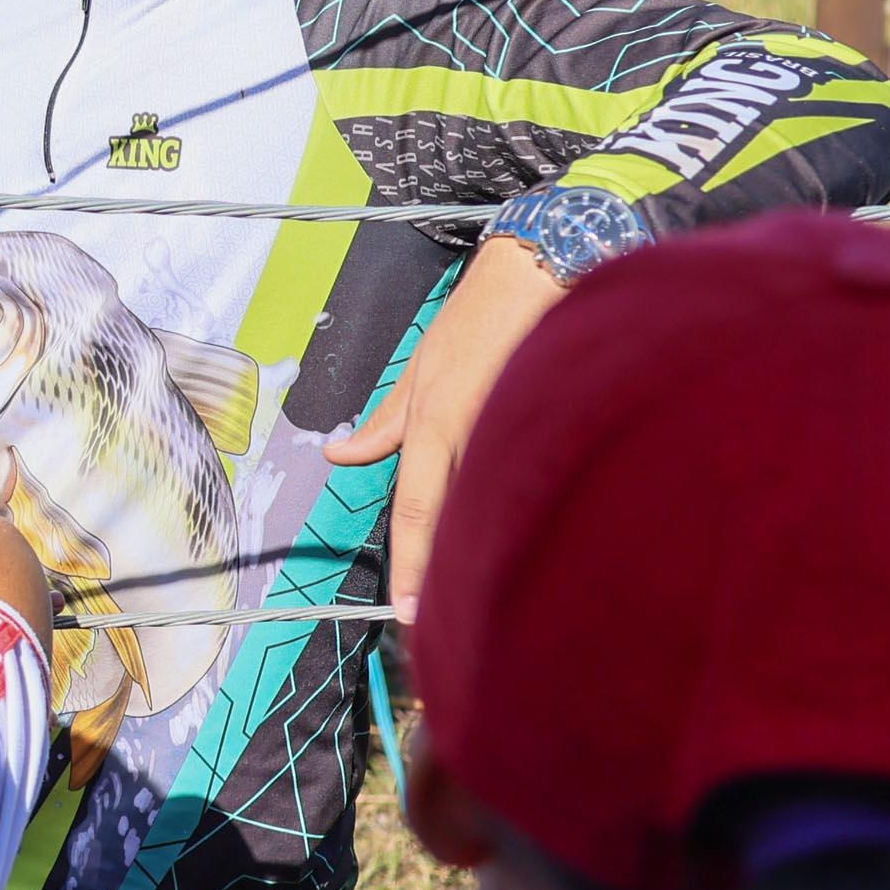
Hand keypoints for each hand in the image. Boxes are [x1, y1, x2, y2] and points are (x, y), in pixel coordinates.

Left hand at [324, 239, 565, 618]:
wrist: (541, 275)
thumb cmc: (476, 321)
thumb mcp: (417, 372)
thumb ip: (383, 426)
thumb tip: (338, 456)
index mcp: (438, 428)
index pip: (419, 512)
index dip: (415, 566)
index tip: (411, 613)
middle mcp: (476, 439)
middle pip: (461, 523)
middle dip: (452, 569)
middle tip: (444, 614)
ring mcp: (515, 436)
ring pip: (495, 508)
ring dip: (489, 544)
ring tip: (484, 587)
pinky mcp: (552, 433)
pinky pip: (528, 483)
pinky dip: (521, 508)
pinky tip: (527, 535)